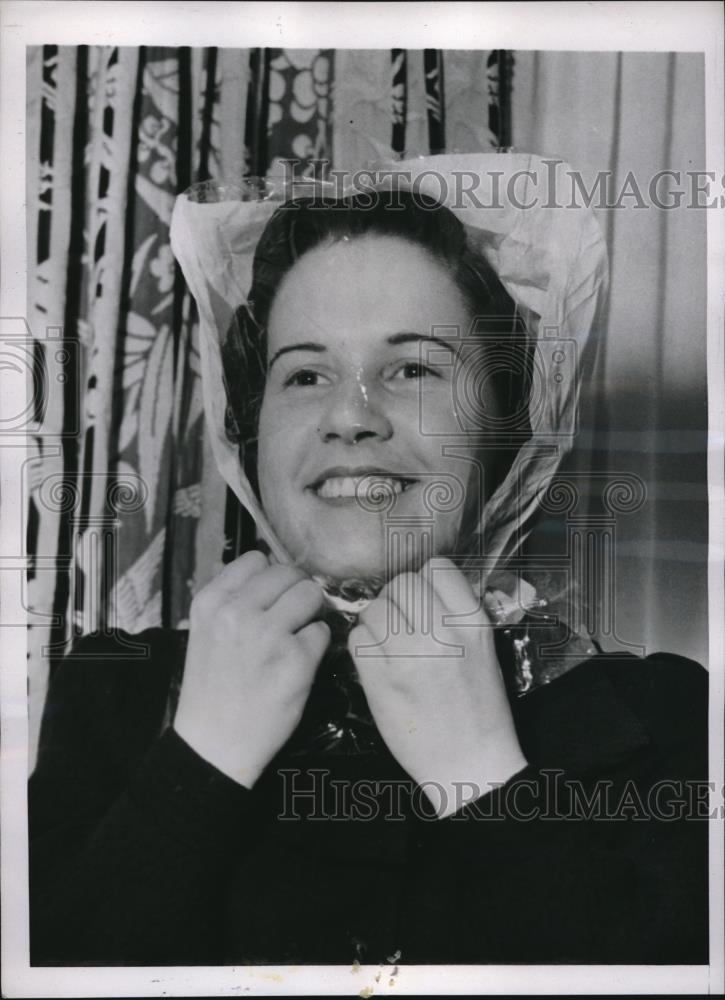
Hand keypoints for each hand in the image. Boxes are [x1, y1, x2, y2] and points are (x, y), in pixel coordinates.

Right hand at [174, 550, 328, 787]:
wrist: (215, 744)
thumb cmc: (213, 688)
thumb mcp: (206, 632)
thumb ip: (233, 600)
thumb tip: (272, 572)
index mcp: (211, 602)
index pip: (256, 559)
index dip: (270, 577)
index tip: (271, 597)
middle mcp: (237, 612)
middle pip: (288, 572)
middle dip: (295, 592)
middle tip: (291, 617)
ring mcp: (269, 634)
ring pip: (311, 595)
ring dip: (309, 614)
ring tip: (296, 636)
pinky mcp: (296, 660)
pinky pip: (322, 632)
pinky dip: (316, 646)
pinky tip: (298, 663)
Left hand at [348, 558, 527, 816]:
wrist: (470, 763)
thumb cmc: (478, 708)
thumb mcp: (482, 650)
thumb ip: (454, 614)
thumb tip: (420, 585)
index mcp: (473, 624)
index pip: (436, 568)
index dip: (425, 581)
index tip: (424, 602)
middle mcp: (442, 634)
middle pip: (401, 583)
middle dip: (397, 600)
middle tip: (402, 624)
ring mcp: (408, 657)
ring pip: (374, 608)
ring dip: (376, 621)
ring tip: (388, 643)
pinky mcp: (379, 681)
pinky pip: (357, 639)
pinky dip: (363, 645)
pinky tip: (377, 661)